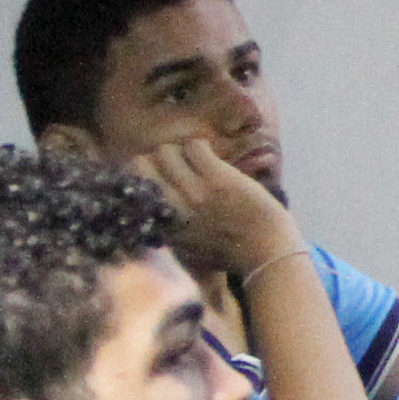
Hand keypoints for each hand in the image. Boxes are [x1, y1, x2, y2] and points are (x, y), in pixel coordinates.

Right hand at [133, 136, 298, 284]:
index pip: (132, 188)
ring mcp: (194, 191)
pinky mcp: (217, 178)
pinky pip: (194, 145)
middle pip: (140, 164)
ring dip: (179, 151)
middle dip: (155, 160)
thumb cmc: (229, 254)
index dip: (139, 175)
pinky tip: (209, 155)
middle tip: (173, 163)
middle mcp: (172, 207)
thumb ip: (165, 229)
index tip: (151, 173)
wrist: (266, 253)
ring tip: (193, 159)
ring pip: (166, 151)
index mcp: (162, 226)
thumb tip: (151, 206)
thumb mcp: (185, 249)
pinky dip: (200, 145)